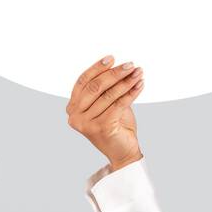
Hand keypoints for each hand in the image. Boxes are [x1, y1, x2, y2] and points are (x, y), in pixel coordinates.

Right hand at [66, 55, 145, 169]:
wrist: (123, 152)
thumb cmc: (116, 126)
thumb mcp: (108, 103)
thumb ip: (107, 88)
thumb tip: (119, 67)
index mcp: (72, 108)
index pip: (83, 81)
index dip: (97, 68)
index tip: (112, 58)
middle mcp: (75, 116)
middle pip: (95, 87)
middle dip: (115, 73)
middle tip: (130, 65)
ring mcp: (86, 123)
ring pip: (109, 95)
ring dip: (126, 82)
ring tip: (138, 73)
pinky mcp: (101, 128)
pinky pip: (118, 104)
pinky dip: (131, 93)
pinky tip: (139, 85)